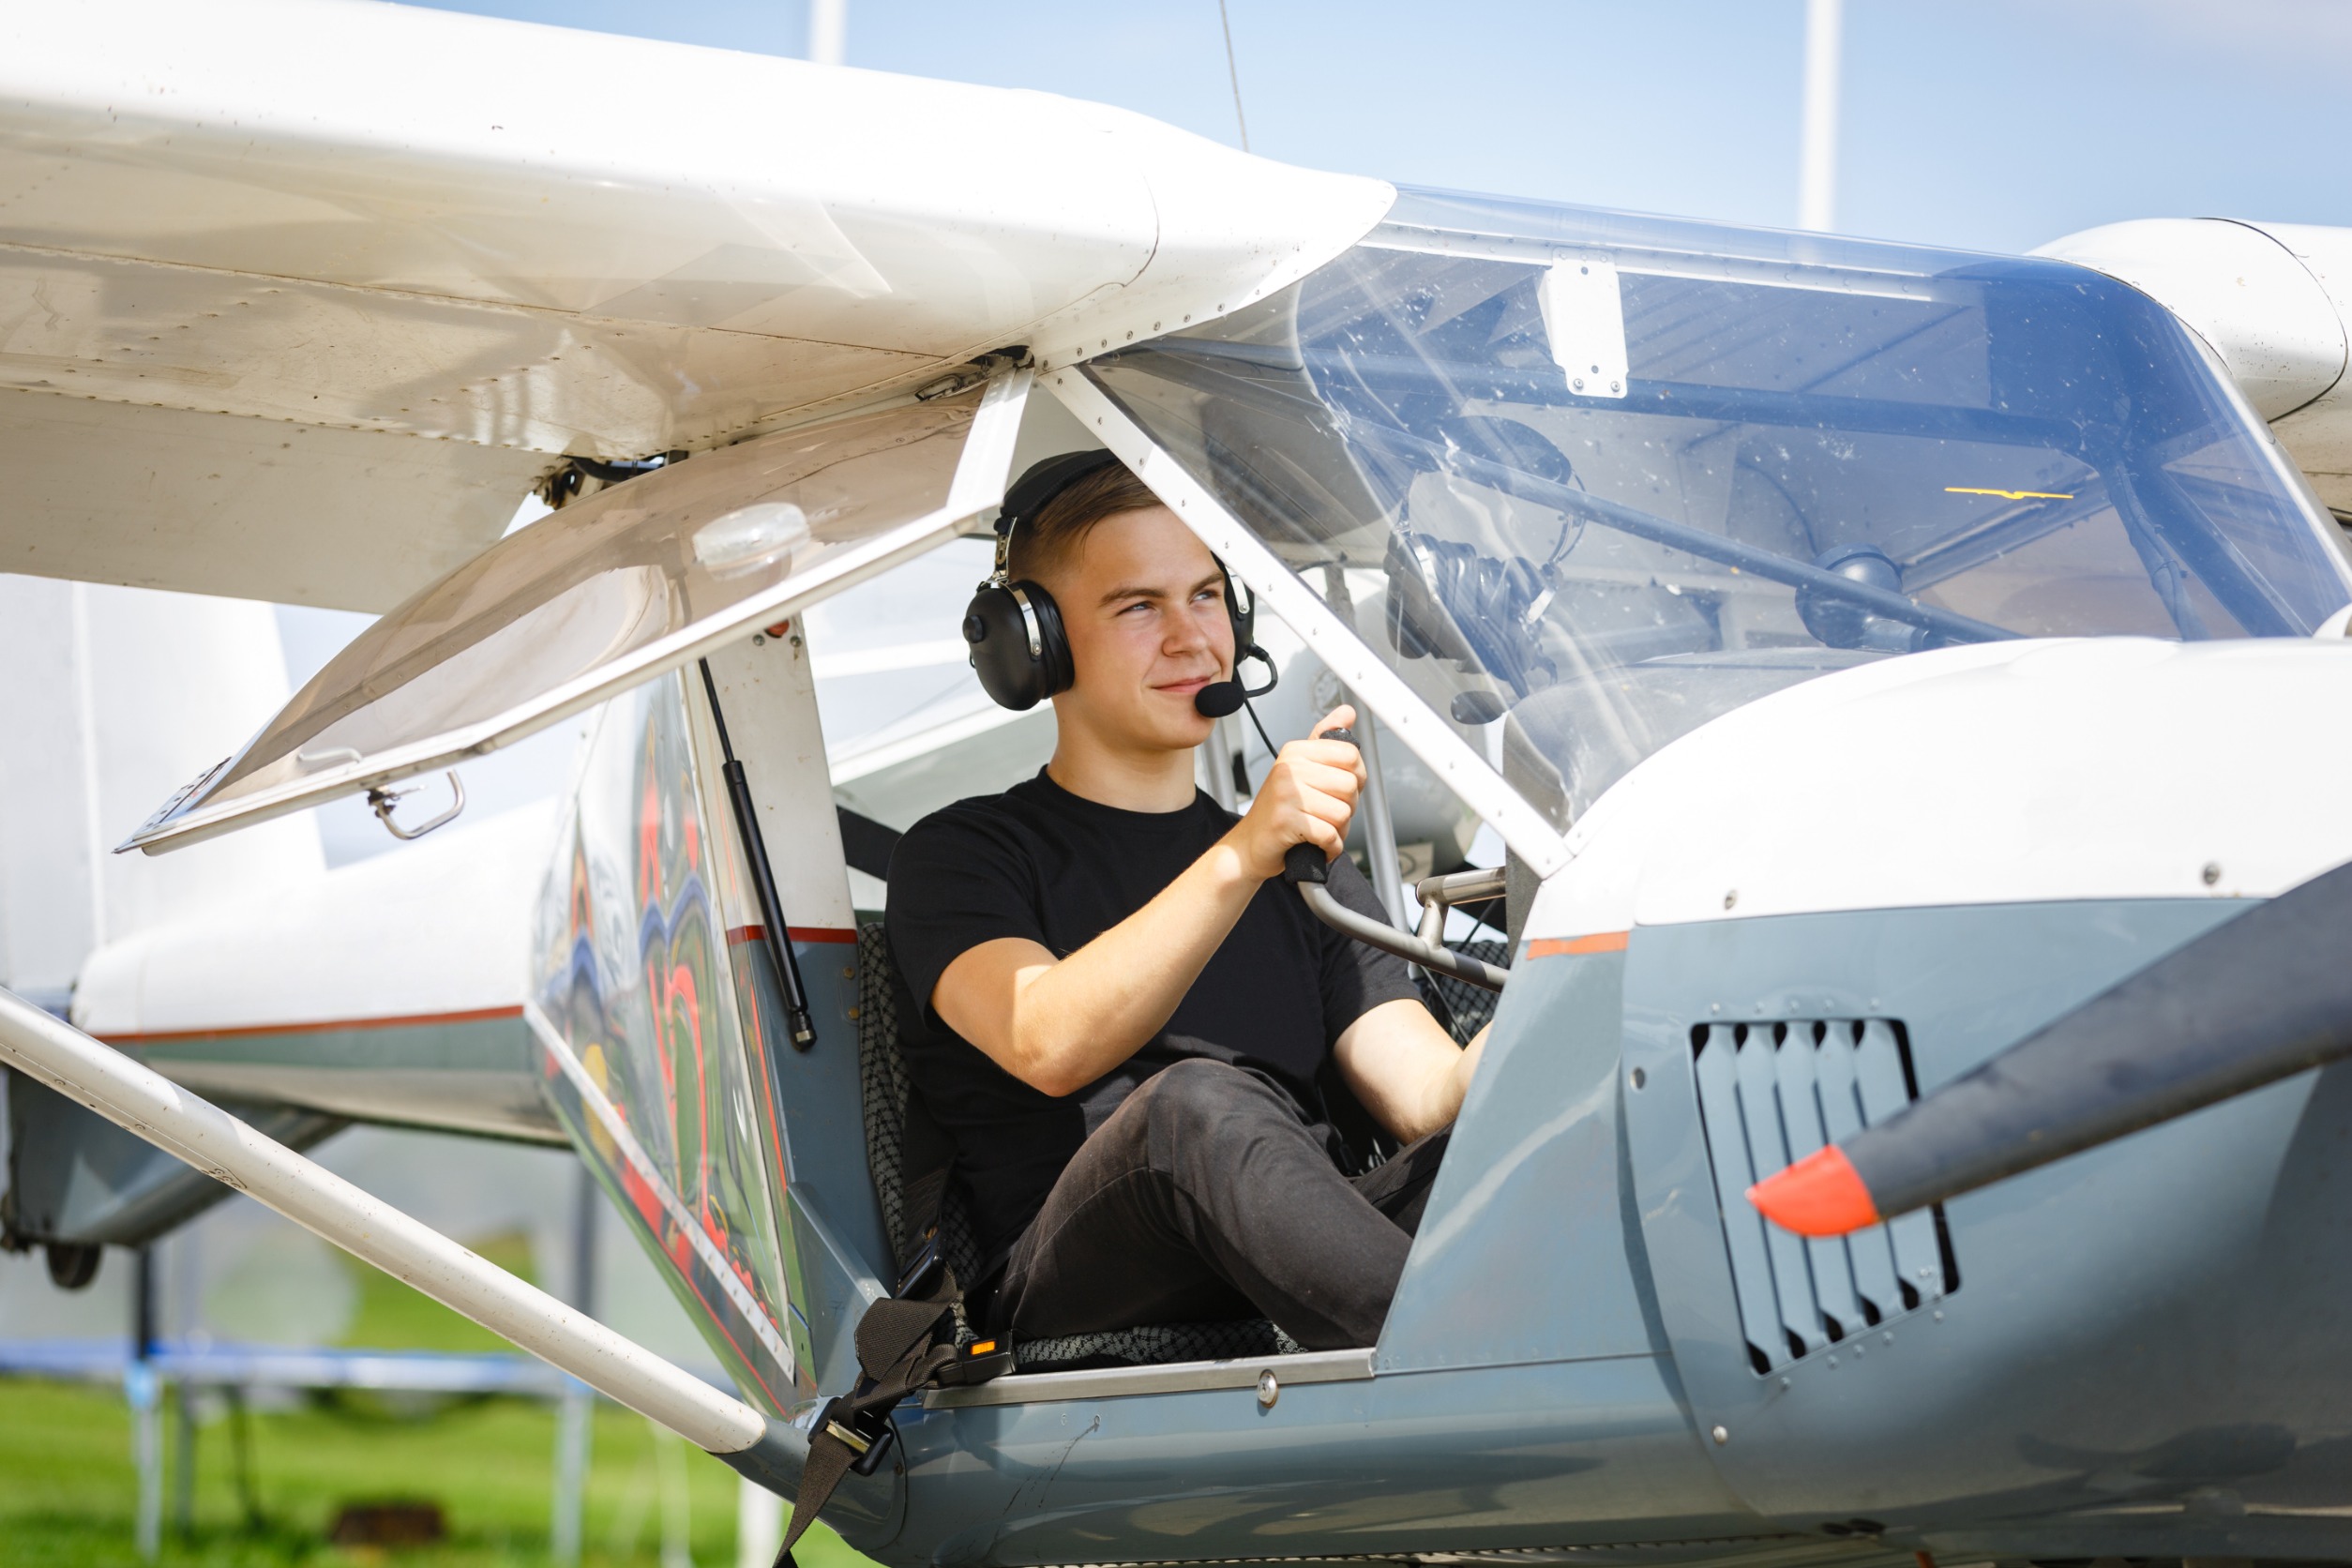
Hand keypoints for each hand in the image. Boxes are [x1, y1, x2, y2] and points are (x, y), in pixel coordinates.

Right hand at [1225, 705, 1366, 881]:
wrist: (1248, 844)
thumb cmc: (1278, 810)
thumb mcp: (1301, 769)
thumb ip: (1326, 741)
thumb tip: (1347, 712)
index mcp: (1296, 751)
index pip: (1351, 755)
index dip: (1356, 778)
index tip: (1338, 790)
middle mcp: (1290, 768)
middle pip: (1350, 785)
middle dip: (1346, 807)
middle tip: (1325, 814)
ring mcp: (1286, 794)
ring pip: (1342, 813)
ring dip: (1337, 830)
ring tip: (1319, 830)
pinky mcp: (1286, 821)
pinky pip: (1329, 835)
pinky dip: (1330, 847)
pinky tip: (1318, 844)